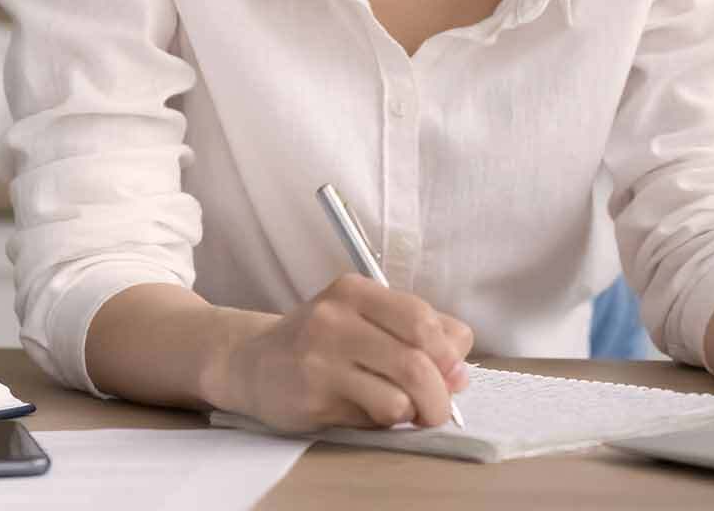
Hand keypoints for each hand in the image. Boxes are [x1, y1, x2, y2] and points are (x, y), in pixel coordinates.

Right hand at [211, 274, 473, 431]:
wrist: (253, 363)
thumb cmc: (323, 343)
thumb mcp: (365, 321)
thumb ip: (415, 335)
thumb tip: (460, 372)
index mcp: (356, 291)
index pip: (422, 319)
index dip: (449, 352)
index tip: (453, 372)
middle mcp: (336, 318)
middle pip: (416, 359)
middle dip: (441, 393)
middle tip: (441, 408)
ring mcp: (321, 358)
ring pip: (399, 394)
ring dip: (418, 412)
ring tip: (411, 413)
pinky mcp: (312, 397)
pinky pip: (372, 415)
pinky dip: (387, 421)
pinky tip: (373, 412)